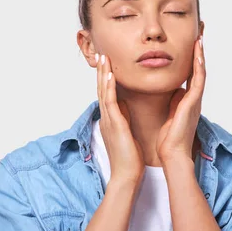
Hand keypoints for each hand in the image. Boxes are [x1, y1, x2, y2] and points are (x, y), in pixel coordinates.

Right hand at [96, 53, 144, 185]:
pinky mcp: (114, 124)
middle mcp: (107, 118)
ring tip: (104, 58)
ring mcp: (108, 120)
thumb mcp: (127, 133)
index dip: (106, 78)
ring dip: (103, 74)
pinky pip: (110, 102)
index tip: (108, 64)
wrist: (126, 176)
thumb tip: (126, 105)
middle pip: (102, 89)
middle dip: (102, 72)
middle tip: (102, 54)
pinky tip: (110, 75)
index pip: (107, 94)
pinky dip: (109, 87)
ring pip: (104, 92)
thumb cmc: (129, 158)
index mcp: (111, 120)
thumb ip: (124, 118)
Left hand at [156, 36, 205, 162]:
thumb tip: (170, 88)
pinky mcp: (193, 104)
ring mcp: (195, 100)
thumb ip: (171, 100)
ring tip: (200, 35)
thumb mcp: (167, 112)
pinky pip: (198, 81)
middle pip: (198, 67)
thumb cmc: (167, 138)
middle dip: (199, 49)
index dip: (191, 55)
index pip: (190, 72)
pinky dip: (198, 66)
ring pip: (200, 71)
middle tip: (200, 30)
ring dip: (200, 53)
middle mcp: (193, 97)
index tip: (191, 39)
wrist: (172, 154)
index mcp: (186, 99)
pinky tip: (197, 53)